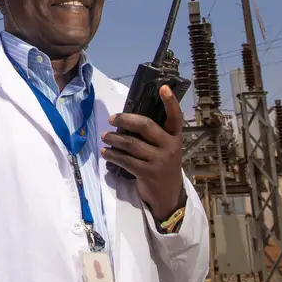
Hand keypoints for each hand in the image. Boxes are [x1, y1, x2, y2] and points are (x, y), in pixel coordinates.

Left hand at [100, 84, 184, 219]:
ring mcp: (159, 161)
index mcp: (175, 136)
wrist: (168, 193)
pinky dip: (113, 155)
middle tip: (112, 119)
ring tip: (105, 136)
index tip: (163, 87)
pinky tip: (105, 152)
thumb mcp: (165, 147)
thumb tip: (126, 118)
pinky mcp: (148, 173)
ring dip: (114, 139)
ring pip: (131, 144)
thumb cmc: (162, 163)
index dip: (170, 101)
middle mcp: (170, 146)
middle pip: (145, 126)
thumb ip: (154, 134)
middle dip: (125, 119)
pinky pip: (125, 160)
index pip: (175, 116)